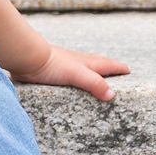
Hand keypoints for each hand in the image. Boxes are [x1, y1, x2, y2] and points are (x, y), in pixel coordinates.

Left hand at [11, 44, 129, 101]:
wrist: (27, 59)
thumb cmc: (52, 64)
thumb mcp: (78, 75)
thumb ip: (95, 84)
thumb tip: (111, 95)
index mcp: (87, 63)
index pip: (108, 65)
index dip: (119, 68)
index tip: (128, 70)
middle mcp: (77, 63)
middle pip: (97, 64)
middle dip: (107, 67)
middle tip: (115, 70)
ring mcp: (64, 67)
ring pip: (82, 68)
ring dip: (90, 71)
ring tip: (94, 75)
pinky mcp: (51, 73)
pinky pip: (66, 76)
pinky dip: (72, 78)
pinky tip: (68, 82)